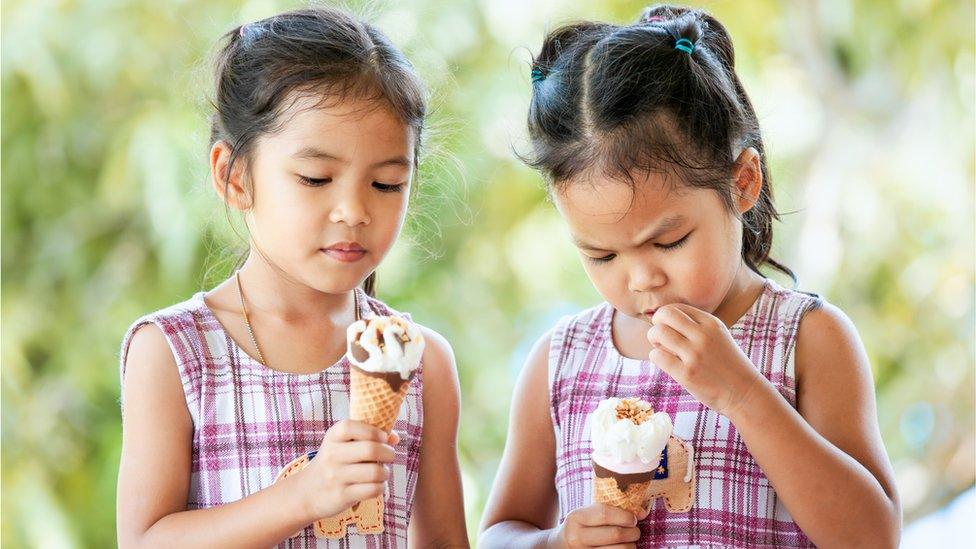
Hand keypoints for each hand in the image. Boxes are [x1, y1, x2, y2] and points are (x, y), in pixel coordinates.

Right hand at [296, 420, 399, 519]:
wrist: (307, 492)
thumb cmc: (333, 463)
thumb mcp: (342, 444)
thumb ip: (368, 436)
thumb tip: (395, 438)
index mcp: (333, 437)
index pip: (352, 427)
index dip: (374, 431)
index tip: (383, 438)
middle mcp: (332, 455)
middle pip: (370, 449)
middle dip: (388, 453)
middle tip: (389, 456)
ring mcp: (335, 477)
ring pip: (375, 472)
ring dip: (385, 473)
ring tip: (382, 473)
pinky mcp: (341, 496)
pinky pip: (373, 490)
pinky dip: (381, 487)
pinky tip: (376, 485)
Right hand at [551, 503, 644, 547]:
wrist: (560, 546)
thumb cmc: (580, 526)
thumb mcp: (587, 513)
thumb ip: (611, 509)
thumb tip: (642, 512)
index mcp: (576, 518)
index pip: (604, 514)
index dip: (624, 515)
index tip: (633, 518)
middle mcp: (577, 537)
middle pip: (615, 535)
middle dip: (632, 532)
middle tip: (635, 530)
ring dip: (631, 545)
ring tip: (630, 541)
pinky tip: (622, 548)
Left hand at [646, 303, 767, 418]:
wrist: (745, 393)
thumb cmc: (728, 365)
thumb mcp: (719, 337)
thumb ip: (697, 326)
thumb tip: (664, 320)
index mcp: (712, 323)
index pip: (677, 307)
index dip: (666, 316)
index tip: (669, 328)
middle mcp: (703, 335)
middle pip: (665, 314)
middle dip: (656, 323)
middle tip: (659, 336)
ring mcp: (695, 355)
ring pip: (658, 333)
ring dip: (653, 340)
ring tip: (662, 349)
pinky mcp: (687, 374)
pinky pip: (657, 356)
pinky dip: (655, 356)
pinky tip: (665, 362)